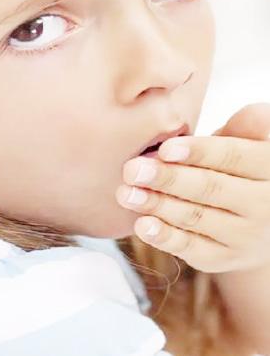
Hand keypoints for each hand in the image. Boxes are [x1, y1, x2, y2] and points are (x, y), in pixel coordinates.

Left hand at [115, 104, 269, 273]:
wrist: (258, 215)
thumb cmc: (240, 164)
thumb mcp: (249, 139)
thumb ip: (238, 128)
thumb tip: (206, 124)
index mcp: (269, 166)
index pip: (233, 156)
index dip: (199, 152)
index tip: (165, 149)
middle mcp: (265, 204)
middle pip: (211, 188)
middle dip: (167, 178)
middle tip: (132, 170)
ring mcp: (246, 235)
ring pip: (197, 217)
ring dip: (157, 205)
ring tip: (126, 194)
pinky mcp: (225, 258)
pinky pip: (192, 248)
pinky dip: (165, 237)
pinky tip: (142, 224)